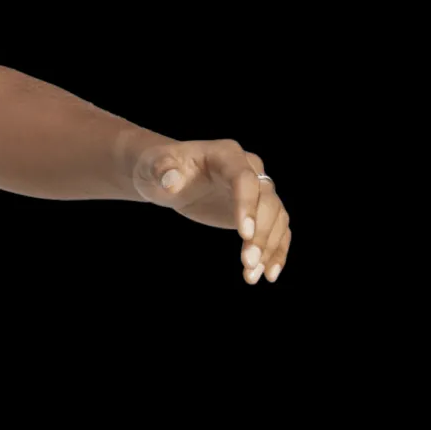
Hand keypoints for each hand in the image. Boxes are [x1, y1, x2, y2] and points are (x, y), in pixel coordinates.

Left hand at [131, 138, 290, 284]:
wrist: (167, 175)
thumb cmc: (159, 168)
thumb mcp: (153, 166)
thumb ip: (162, 170)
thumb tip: (171, 181)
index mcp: (226, 154)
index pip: (244, 179)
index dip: (246, 205)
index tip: (243, 234)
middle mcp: (249, 169)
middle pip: (266, 202)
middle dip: (260, 234)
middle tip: (247, 263)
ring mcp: (257, 190)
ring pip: (276, 218)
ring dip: (269, 247)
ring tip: (252, 275)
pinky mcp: (258, 210)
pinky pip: (277, 229)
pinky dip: (276, 251)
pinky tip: (269, 274)